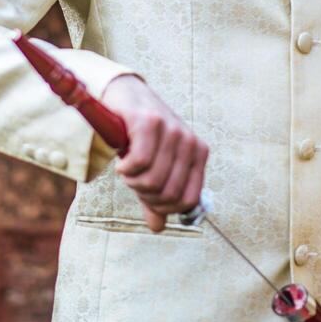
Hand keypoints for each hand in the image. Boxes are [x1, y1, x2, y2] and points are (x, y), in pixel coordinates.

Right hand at [101, 74, 208, 231]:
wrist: (123, 94)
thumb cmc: (139, 133)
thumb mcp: (152, 166)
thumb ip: (156, 196)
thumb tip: (158, 227)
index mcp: (198, 153)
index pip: (189, 200)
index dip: (165, 208)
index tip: (147, 197)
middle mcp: (190, 141)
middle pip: (168, 194)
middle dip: (145, 195)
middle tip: (133, 180)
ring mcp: (172, 130)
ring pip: (153, 180)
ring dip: (133, 182)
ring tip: (127, 169)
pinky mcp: (149, 122)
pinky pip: (140, 162)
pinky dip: (126, 169)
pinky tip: (122, 161)